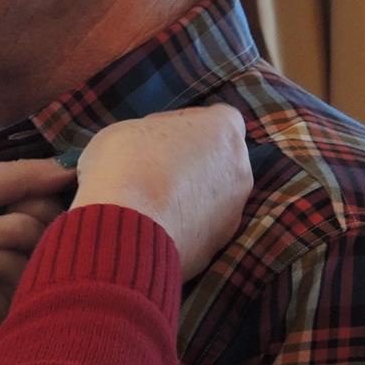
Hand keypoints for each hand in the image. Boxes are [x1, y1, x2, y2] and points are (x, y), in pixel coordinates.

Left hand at [0, 157, 78, 345]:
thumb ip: (23, 174)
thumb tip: (73, 165)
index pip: (48, 189)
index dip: (55, 182)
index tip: (66, 176)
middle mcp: (11, 232)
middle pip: (54, 213)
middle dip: (21, 209)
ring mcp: (14, 266)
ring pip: (42, 240)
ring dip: (1, 234)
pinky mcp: (13, 297)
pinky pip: (26, 270)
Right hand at [71, 105, 251, 279]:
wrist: (124, 228)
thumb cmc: (124, 166)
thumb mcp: (126, 130)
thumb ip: (152, 135)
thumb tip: (152, 149)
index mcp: (224, 131)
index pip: (218, 118)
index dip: (187, 124)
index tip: (159, 135)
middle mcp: (240, 171)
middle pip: (218, 160)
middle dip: (191, 162)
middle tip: (153, 169)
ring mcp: (232, 213)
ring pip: (211, 198)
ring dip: (186, 197)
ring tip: (147, 203)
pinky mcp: (215, 247)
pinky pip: (198, 229)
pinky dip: (179, 226)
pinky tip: (149, 226)